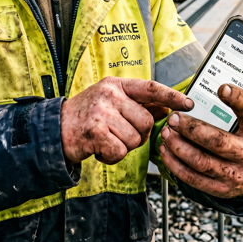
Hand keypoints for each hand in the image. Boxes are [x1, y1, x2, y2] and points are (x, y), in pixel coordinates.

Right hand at [61, 77, 193, 164]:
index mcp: (115, 84)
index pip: (150, 88)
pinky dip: (111, 157)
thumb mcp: (110, 102)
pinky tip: (99, 150)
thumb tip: (165, 110)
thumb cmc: (85, 116)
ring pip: (134, 139)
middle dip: (137, 135)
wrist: (53, 130)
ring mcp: (102, 112)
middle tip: (117, 134)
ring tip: (105, 140)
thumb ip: (136, 104)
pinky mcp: (95, 132)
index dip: (172, 96)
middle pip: (145, 121)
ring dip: (122, 147)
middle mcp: (109, 94)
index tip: (189, 104)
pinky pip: (120, 152)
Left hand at [159, 78, 242, 197]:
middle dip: (192, 128)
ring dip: (179, 146)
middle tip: (174, 117)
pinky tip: (166, 150)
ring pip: (201, 161)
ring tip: (166, 132)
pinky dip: (176, 165)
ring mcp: (234, 175)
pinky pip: (193, 179)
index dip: (237, 99)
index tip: (221, 88)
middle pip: (218, 141)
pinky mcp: (220, 189)